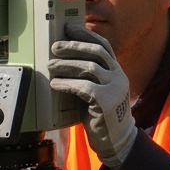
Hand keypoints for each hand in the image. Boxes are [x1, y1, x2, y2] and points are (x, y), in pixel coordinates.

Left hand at [48, 23, 135, 169]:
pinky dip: (67, 83)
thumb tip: (62, 60)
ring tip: (50, 65)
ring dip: (66, 64)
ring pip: (90, 67)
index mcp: (116, 71)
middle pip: (96, 52)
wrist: (117, 140)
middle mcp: (118, 76)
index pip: (103, 45)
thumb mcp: (99, 90)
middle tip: (55, 47)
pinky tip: (55, 84)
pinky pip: (83, 87)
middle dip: (74, 47)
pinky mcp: (107, 102)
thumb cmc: (101, 115)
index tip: (68, 28)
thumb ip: (89, 76)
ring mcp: (115, 88)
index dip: (86, 35)